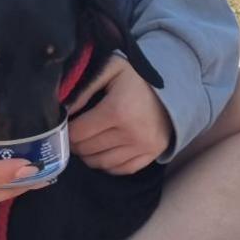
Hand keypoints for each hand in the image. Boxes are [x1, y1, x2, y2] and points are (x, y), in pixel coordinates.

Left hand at [65, 54, 171, 174]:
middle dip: (75, 143)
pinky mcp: (152, 154)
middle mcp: (131, 133)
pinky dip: (108, 165)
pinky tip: (103, 152)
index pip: (78, 133)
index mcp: (117, 110)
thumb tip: (65, 110)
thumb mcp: (110, 69)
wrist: (174, 86)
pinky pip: (122, 170)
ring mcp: (143, 146)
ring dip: (89, 155)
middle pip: (87, 150)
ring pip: (102, 163)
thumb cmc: (136, 76)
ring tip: (87, 142)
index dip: (66, 131)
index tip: (66, 124)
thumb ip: (84, 88)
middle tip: (75, 133)